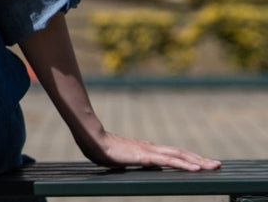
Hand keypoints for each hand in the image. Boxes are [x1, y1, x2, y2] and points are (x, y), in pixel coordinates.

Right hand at [78, 129, 221, 171]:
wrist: (93, 141)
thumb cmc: (105, 150)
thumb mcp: (126, 159)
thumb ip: (138, 161)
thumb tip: (148, 166)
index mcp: (148, 148)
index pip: (173, 153)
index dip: (189, 158)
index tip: (203, 163)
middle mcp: (152, 147)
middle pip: (181, 153)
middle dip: (200, 159)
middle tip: (218, 164)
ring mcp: (150, 150)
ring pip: (179, 155)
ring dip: (197, 161)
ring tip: (213, 166)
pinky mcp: (146, 156)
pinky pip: (169, 161)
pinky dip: (184, 165)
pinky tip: (195, 169)